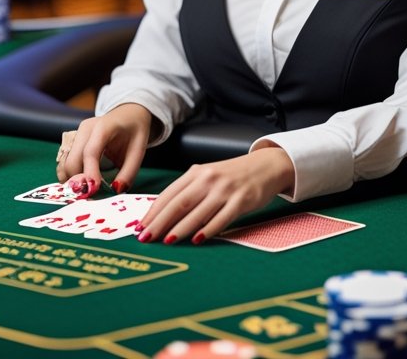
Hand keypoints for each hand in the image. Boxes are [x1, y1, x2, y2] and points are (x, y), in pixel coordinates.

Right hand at [57, 103, 153, 196]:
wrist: (129, 113)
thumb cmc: (135, 130)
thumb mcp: (139, 148)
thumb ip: (129, 171)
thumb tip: (116, 190)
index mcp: (104, 126)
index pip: (90, 152)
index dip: (89, 173)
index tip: (93, 190)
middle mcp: (85, 129)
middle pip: (72, 160)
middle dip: (80, 181)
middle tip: (93, 195)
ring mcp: (76, 134)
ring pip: (64, 163)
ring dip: (73, 180)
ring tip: (89, 189)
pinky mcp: (72, 142)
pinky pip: (64, 162)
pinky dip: (70, 175)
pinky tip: (82, 182)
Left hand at [133, 147, 295, 244]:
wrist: (267, 166)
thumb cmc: (233, 175)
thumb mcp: (208, 177)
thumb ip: (188, 192)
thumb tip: (160, 216)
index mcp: (197, 172)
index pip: (169, 194)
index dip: (153, 212)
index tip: (139, 227)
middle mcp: (210, 179)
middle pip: (179, 204)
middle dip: (160, 222)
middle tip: (146, 238)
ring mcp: (226, 190)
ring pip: (198, 212)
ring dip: (180, 228)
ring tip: (167, 241)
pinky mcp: (242, 200)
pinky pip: (222, 218)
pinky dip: (208, 229)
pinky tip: (197, 239)